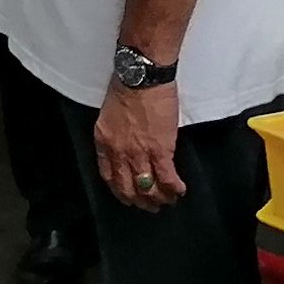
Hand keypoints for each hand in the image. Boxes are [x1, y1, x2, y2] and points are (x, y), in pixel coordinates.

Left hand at [94, 80, 186, 211]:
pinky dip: (174, 188)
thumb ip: (113, 135)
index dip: (119, 190)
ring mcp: (139, 153)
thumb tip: (125, 148)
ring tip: (167, 201)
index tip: (127, 196)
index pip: (108, 175)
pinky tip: (180, 191)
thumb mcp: (108, 114)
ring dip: (159, 199)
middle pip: (127, 188)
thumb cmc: (126, 87)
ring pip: (148, 188)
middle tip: (150, 206)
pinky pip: (166, 178)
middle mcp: (119, 152)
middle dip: (139, 202)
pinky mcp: (160, 150)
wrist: (140, 77)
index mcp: (104, 141)